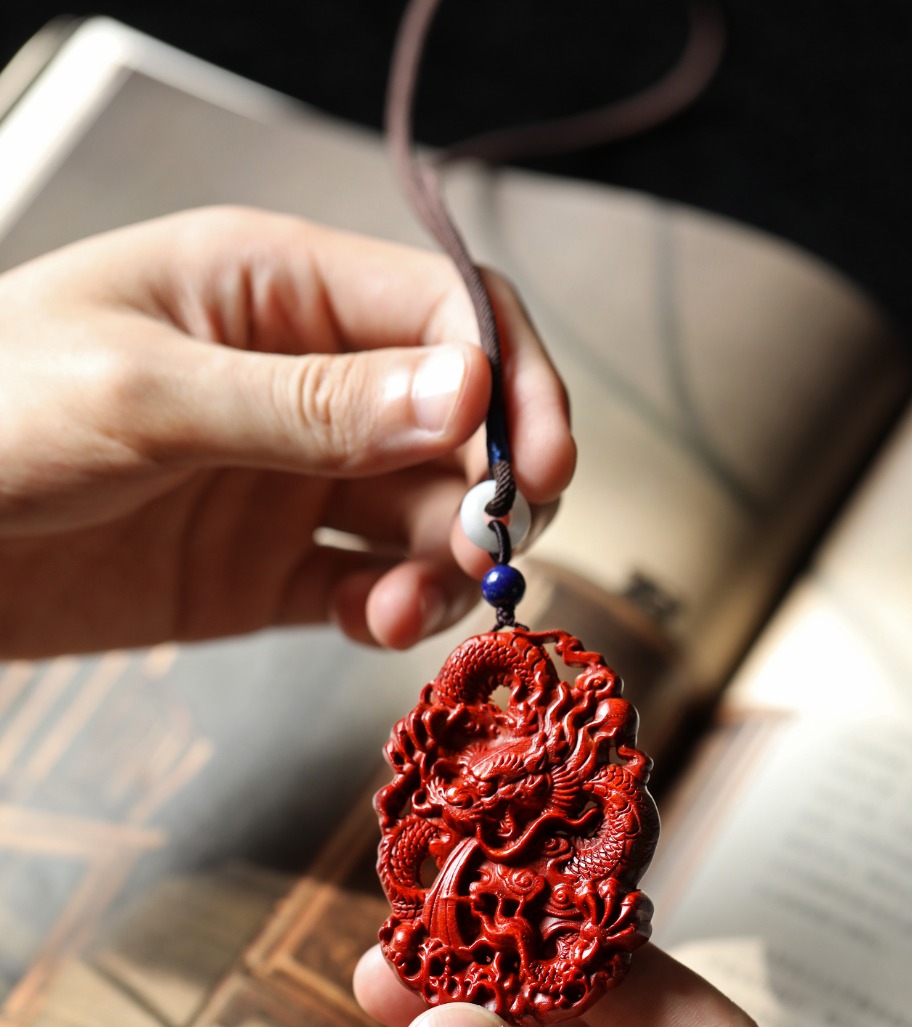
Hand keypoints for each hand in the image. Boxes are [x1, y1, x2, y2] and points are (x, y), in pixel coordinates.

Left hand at [0, 206, 573, 657]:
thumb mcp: (146, 392)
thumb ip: (311, 402)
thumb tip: (469, 391)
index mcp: (276, 292)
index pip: (448, 312)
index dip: (515, 382)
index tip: (542, 465)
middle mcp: (301, 382)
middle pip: (460, 424)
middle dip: (496, 487)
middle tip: (493, 552)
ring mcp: (288, 482)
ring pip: (427, 516)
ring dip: (449, 564)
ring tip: (410, 610)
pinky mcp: (265, 572)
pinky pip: (366, 588)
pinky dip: (392, 613)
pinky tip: (374, 627)